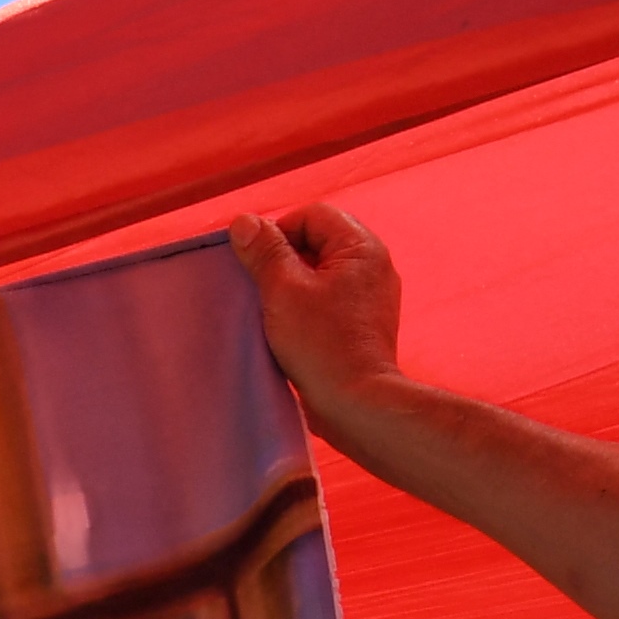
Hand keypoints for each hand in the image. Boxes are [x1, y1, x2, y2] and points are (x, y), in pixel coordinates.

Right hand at [233, 203, 406, 412]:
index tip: (258, 264)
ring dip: (294, 285)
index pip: (312, 215)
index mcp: (361, 247)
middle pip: (318, 241)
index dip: (278, 232)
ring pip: (322, 272)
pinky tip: (292, 328)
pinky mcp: (366, 323)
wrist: (357, 404)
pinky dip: (308, 305)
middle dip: (285, 259)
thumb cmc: (322, 345)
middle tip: (264, 287)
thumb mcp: (283, 291)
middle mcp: (374, 265)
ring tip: (276, 310)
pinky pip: (331, 298)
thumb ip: (264, 251)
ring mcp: (373, 296)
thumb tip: (244, 221)